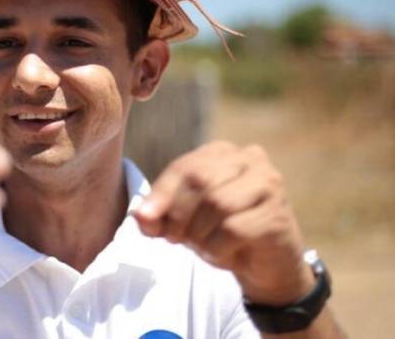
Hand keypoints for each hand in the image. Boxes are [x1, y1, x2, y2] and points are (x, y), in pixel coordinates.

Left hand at [133, 141, 314, 304]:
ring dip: (199, 233)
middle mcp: (250, 159)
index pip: (183, 167)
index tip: (147, 221)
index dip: (161, 195)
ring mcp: (268, 184)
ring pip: (217, 203)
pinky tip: (223, 254)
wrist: (267, 265)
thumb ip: (157, 215)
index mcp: (222, 152)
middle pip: (199, 180)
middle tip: (174, 238)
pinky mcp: (276, 214)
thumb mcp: (181, 222)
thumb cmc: (221, 234)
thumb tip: (140, 216)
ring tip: (201, 246)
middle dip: (178, 214)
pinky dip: (217, 248)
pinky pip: (233, 230)